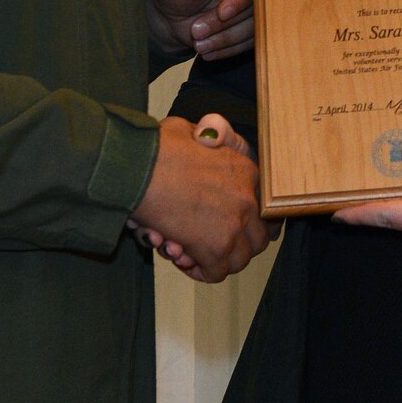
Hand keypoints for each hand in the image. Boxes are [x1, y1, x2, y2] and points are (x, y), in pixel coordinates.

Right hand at [128, 116, 267, 282]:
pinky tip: (182, 258)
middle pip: (257, 236)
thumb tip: (207, 136)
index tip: (226, 225)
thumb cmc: (156, 149)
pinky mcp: (216, 247)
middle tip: (209, 244)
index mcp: (245, 170)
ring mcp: (234, 224)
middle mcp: (247, 198)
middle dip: (234, 244)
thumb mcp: (188, 130)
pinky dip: (199, 271)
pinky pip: (216, 272)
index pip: (263, 205)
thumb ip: (205, 134)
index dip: (244, 220)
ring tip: (192, 251)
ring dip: (217, 260)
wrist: (138, 169)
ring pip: (240, 258)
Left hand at [146, 0, 254, 59]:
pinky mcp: (252, 23)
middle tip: (197, 29)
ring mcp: (255, 1)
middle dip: (226, 23)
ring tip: (197, 38)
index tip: (223, 12)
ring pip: (255, 26)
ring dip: (223, 38)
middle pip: (259, 5)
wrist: (165, 14)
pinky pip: (251, 41)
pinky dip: (226, 48)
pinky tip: (207, 46)